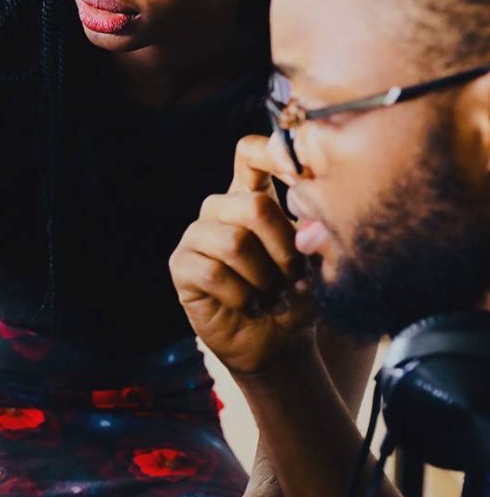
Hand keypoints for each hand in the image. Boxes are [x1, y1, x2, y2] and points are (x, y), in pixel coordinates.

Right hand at [170, 135, 315, 375]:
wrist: (276, 343)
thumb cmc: (295, 296)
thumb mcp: (314, 264)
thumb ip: (312, 238)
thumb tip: (308, 229)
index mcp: (251, 196)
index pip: (249, 153)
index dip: (271, 153)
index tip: (299, 175)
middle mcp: (220, 209)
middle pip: (254, 205)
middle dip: (285, 248)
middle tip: (295, 277)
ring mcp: (197, 235)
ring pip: (235, 242)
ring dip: (264, 278)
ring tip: (273, 296)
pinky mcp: (182, 265)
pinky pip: (213, 272)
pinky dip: (243, 296)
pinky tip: (250, 306)